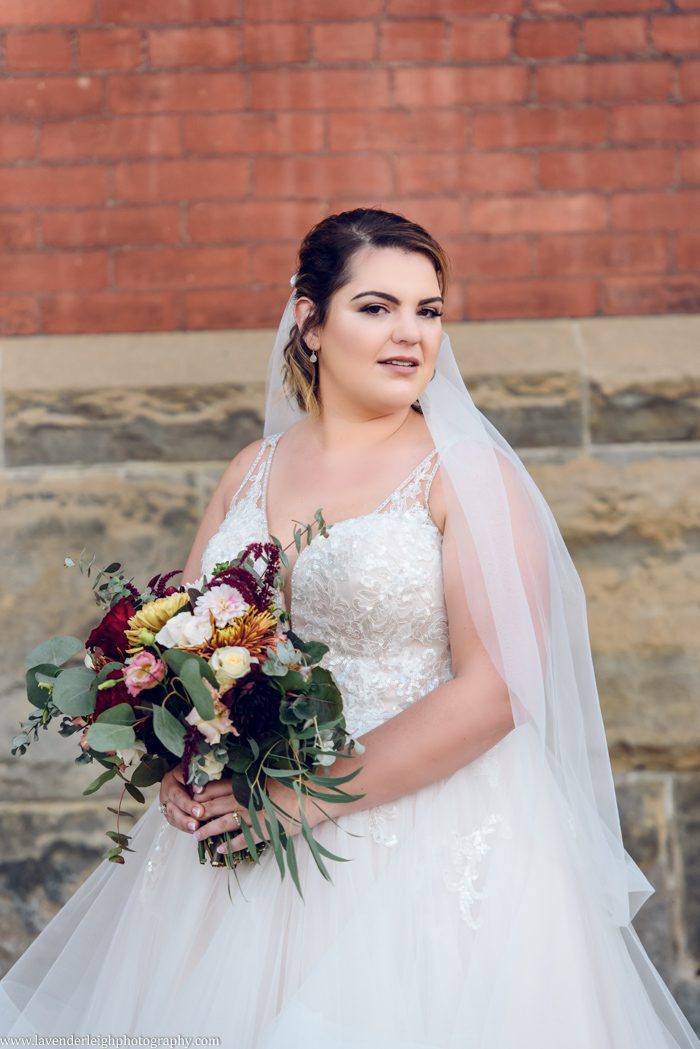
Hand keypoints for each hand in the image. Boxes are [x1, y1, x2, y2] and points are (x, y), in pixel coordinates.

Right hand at [158, 762, 204, 834]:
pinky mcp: (169, 814)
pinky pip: (174, 822)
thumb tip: (201, 788)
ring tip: (195, 827)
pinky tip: (193, 831)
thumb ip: (199, 777)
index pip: (181, 777)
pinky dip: (184, 827)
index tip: (200, 789)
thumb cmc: (193, 778)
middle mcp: (168, 789)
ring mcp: (166, 803)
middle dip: (187, 806)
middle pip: (176, 797)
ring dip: (184, 821)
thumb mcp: (196, 772)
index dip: (191, 783)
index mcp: (174, 775)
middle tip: (199, 813)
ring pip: (173, 812)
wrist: (181, 784)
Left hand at [194, 774, 321, 854]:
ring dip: (208, 829)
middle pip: (216, 803)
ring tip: (196, 836)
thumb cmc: (295, 783)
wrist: (313, 794)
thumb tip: (243, 782)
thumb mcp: (272, 776)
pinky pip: (242, 838)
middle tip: (187, 818)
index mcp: (248, 782)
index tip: (191, 795)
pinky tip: (219, 849)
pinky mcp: (263, 829)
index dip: (204, 791)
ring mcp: (254, 813)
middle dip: (200, 811)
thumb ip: (256, 780)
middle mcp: (247, 797)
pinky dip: (229, 844)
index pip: (219, 786)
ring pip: (224, 821)